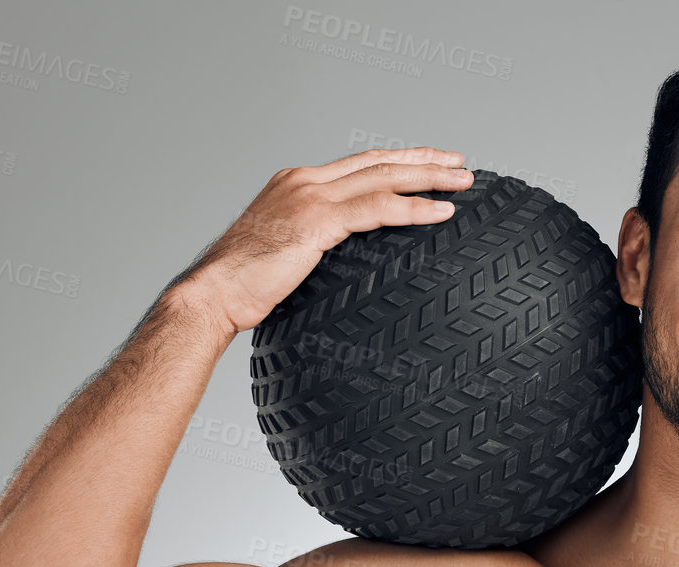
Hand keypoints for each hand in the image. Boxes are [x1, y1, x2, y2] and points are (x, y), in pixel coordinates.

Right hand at [172, 147, 472, 337]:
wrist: (214, 294)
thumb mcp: (286, 255)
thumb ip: (314, 244)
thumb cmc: (244, 287)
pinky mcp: (316, 222)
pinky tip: (440, 212)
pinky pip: (376, 210)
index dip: (398, 161)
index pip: (359, 164)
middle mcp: (304, 181)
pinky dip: (413, 209)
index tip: (430, 163)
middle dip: (424, 160)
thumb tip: (341, 261)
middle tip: (461, 164)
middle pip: (378, 162)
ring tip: (463, 182)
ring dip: (429, 178)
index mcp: (297, 184)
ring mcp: (310, 197)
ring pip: (383, 178)